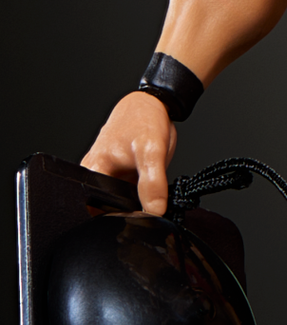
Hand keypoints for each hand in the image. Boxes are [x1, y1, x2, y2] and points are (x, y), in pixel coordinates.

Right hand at [82, 91, 176, 215]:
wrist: (152, 104)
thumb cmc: (143, 121)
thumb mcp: (152, 151)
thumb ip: (152, 183)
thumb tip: (154, 211)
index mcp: (93, 171)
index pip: (94, 209)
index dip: (114, 220)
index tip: (135, 220)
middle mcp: (94, 174)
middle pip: (106, 207)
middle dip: (126, 211)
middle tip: (145, 201)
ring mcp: (107, 175)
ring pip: (118, 201)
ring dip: (133, 202)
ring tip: (145, 188)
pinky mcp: (119, 175)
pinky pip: (127, 193)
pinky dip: (138, 194)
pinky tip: (147, 187)